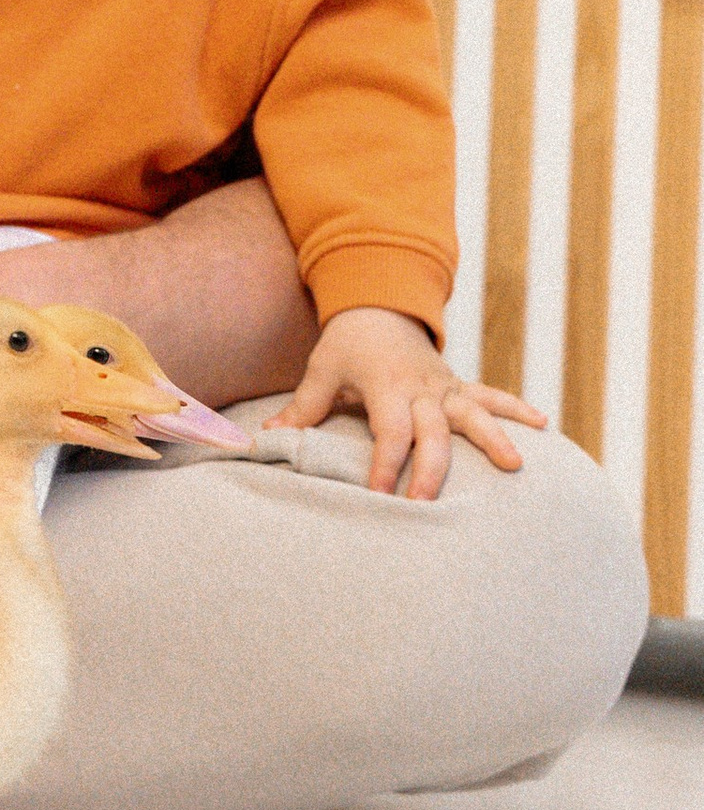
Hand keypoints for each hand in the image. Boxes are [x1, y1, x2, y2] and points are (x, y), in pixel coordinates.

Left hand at [277, 307, 543, 500]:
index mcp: (386, 385)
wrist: (379, 304)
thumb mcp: (322, 370)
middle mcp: (421, 387)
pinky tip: (544, 427)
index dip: (385, 463)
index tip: (380, 496)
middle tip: (429, 505)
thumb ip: (302, 407)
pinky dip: (517, 408)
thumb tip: (266, 435)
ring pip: (474, 412)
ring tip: (515, 465)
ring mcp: (445, 386)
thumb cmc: (347, 345)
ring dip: (494, 437)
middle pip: (433, 431)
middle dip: (432, 468)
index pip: (389, 431)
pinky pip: (492, 395)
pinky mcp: (458, 385)